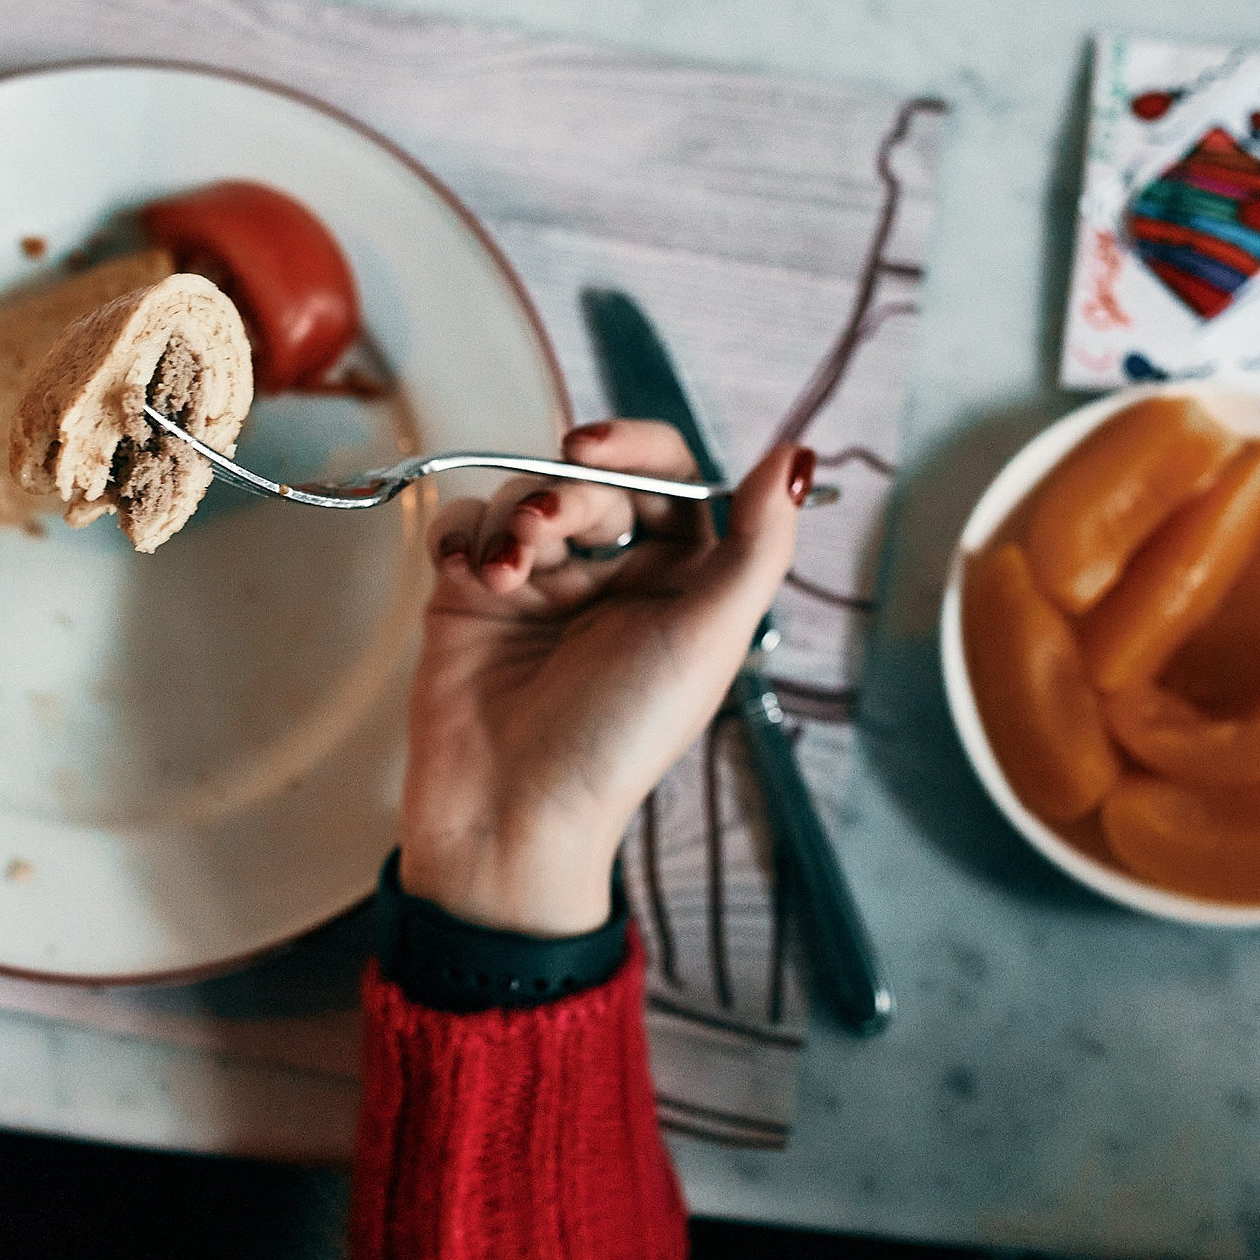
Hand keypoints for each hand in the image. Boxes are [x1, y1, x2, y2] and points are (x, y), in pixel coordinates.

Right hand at [403, 420, 814, 933]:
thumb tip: (797, 456)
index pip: (668, 476)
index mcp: (680, 584)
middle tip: (544, 523)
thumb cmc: (617, 740)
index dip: (636, 446)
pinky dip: (463, 535)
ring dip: (510, 519)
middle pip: (590, 480)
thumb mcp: (707, 640)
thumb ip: (758, 545)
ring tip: (506, 573)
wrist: (511, 814)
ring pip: (522, 496)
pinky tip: (469, 571)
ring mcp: (540, 585)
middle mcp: (613, 578)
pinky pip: (464, 527)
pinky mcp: (473, 598)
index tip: (592, 448)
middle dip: (563, 490)